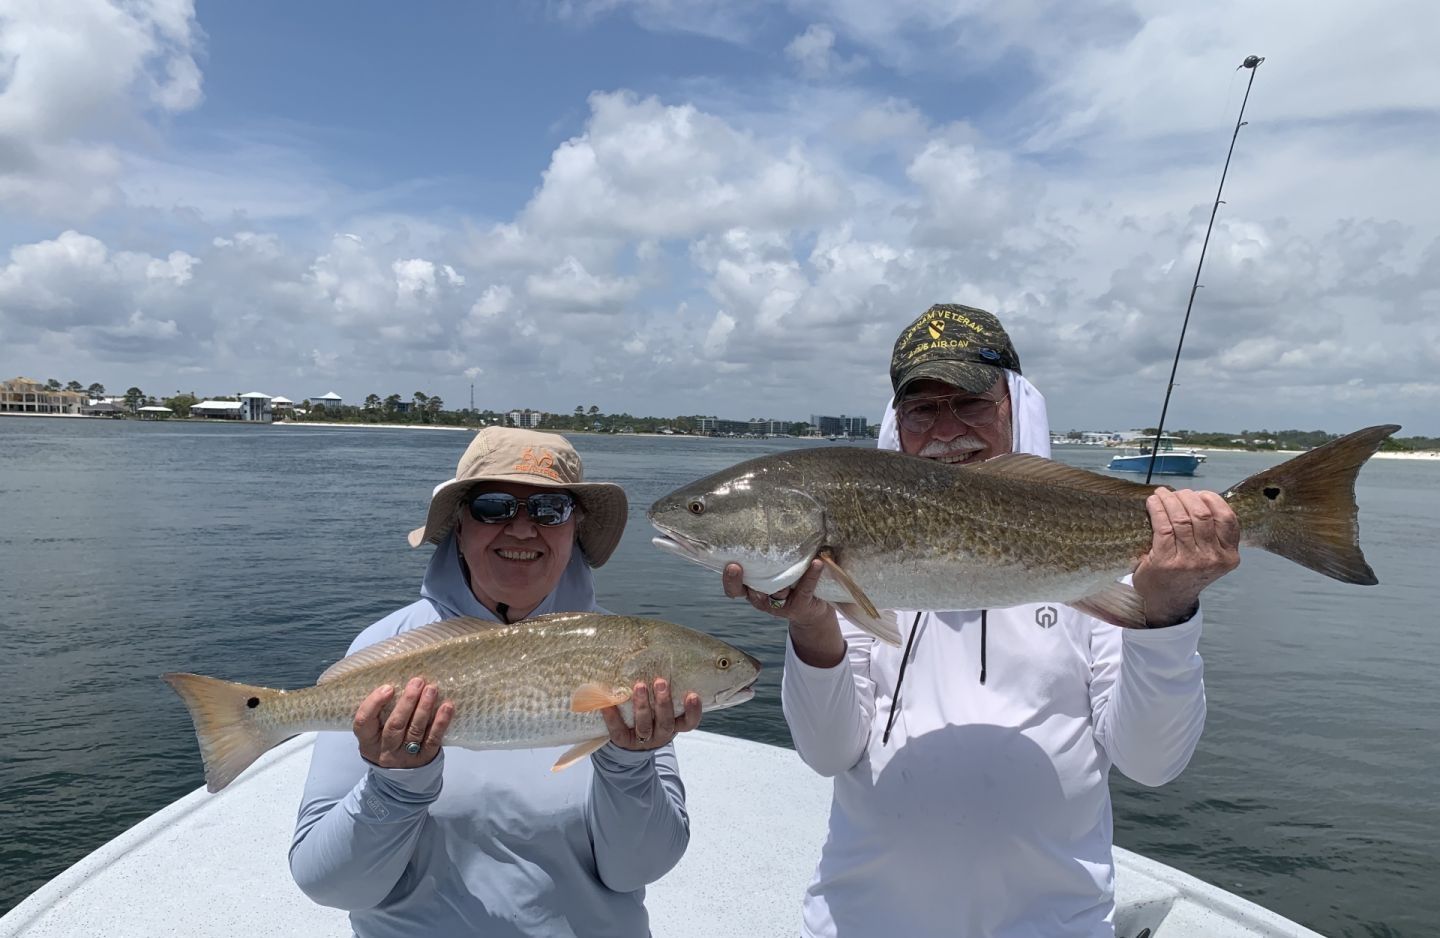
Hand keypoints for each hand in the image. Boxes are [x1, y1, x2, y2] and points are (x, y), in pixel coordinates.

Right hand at [353, 677, 453, 767]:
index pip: (363, 722)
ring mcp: (405, 756)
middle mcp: (385, 751)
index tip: (388, 688)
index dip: (374, 703)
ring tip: (432, 689)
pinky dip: (440, 722)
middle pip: (394, 725)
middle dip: (407, 702)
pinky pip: (433, 739)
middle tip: (417, 682)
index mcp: (368, 741)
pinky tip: (446, 707)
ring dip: (424, 708)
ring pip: (415, 730)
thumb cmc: (389, 743)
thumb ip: (382, 713)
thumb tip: (401, 683)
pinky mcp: (424, 759)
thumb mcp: (377, 733)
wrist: (402, 778)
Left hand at [600, 678, 700, 751]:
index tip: (692, 695)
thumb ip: (666, 690)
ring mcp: (643, 739)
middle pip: (665, 722)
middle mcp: (661, 734)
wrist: (632, 743)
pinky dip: (613, 717)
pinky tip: (608, 703)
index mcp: (675, 725)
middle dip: (663, 702)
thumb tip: (661, 656)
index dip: (693, 711)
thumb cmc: (652, 714)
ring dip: (642, 706)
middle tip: (661, 681)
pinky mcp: (624, 741)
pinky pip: (618, 730)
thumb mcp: (663, 706)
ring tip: (639, 686)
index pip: (689, 722)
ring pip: (644, 726)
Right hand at [724, 559, 844, 667]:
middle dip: (743, 579)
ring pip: (778, 589)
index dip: (729, 580)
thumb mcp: (772, 573)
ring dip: (784, 573)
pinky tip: (817, 562)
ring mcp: (781, 605)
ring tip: (789, 555)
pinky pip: (805, 588)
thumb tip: (770, 522)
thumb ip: (767, 558)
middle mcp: (763, 600)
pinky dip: (811, 575)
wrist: (812, 611)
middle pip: (752, 590)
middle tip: (736, 565)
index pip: (734, 589)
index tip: (730, 565)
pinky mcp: (800, 605)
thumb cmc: (788, 584)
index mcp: (752, 590)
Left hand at [1133, 488, 1240, 626]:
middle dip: (1187, 497)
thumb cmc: (1186, 574)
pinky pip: (1163, 526)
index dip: (1211, 499)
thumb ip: (1213, 535)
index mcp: (1229, 556)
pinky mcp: (1166, 561)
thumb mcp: (1211, 558)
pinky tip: (1153, 503)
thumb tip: (1199, 498)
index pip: (1227, 518)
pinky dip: (1158, 509)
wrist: (1166, 601)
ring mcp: (1190, 561)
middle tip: (1175, 493)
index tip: (1197, 494)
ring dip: (1170, 499)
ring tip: (1161, 494)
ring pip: (1182, 518)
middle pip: (1202, 515)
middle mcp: (1213, 559)